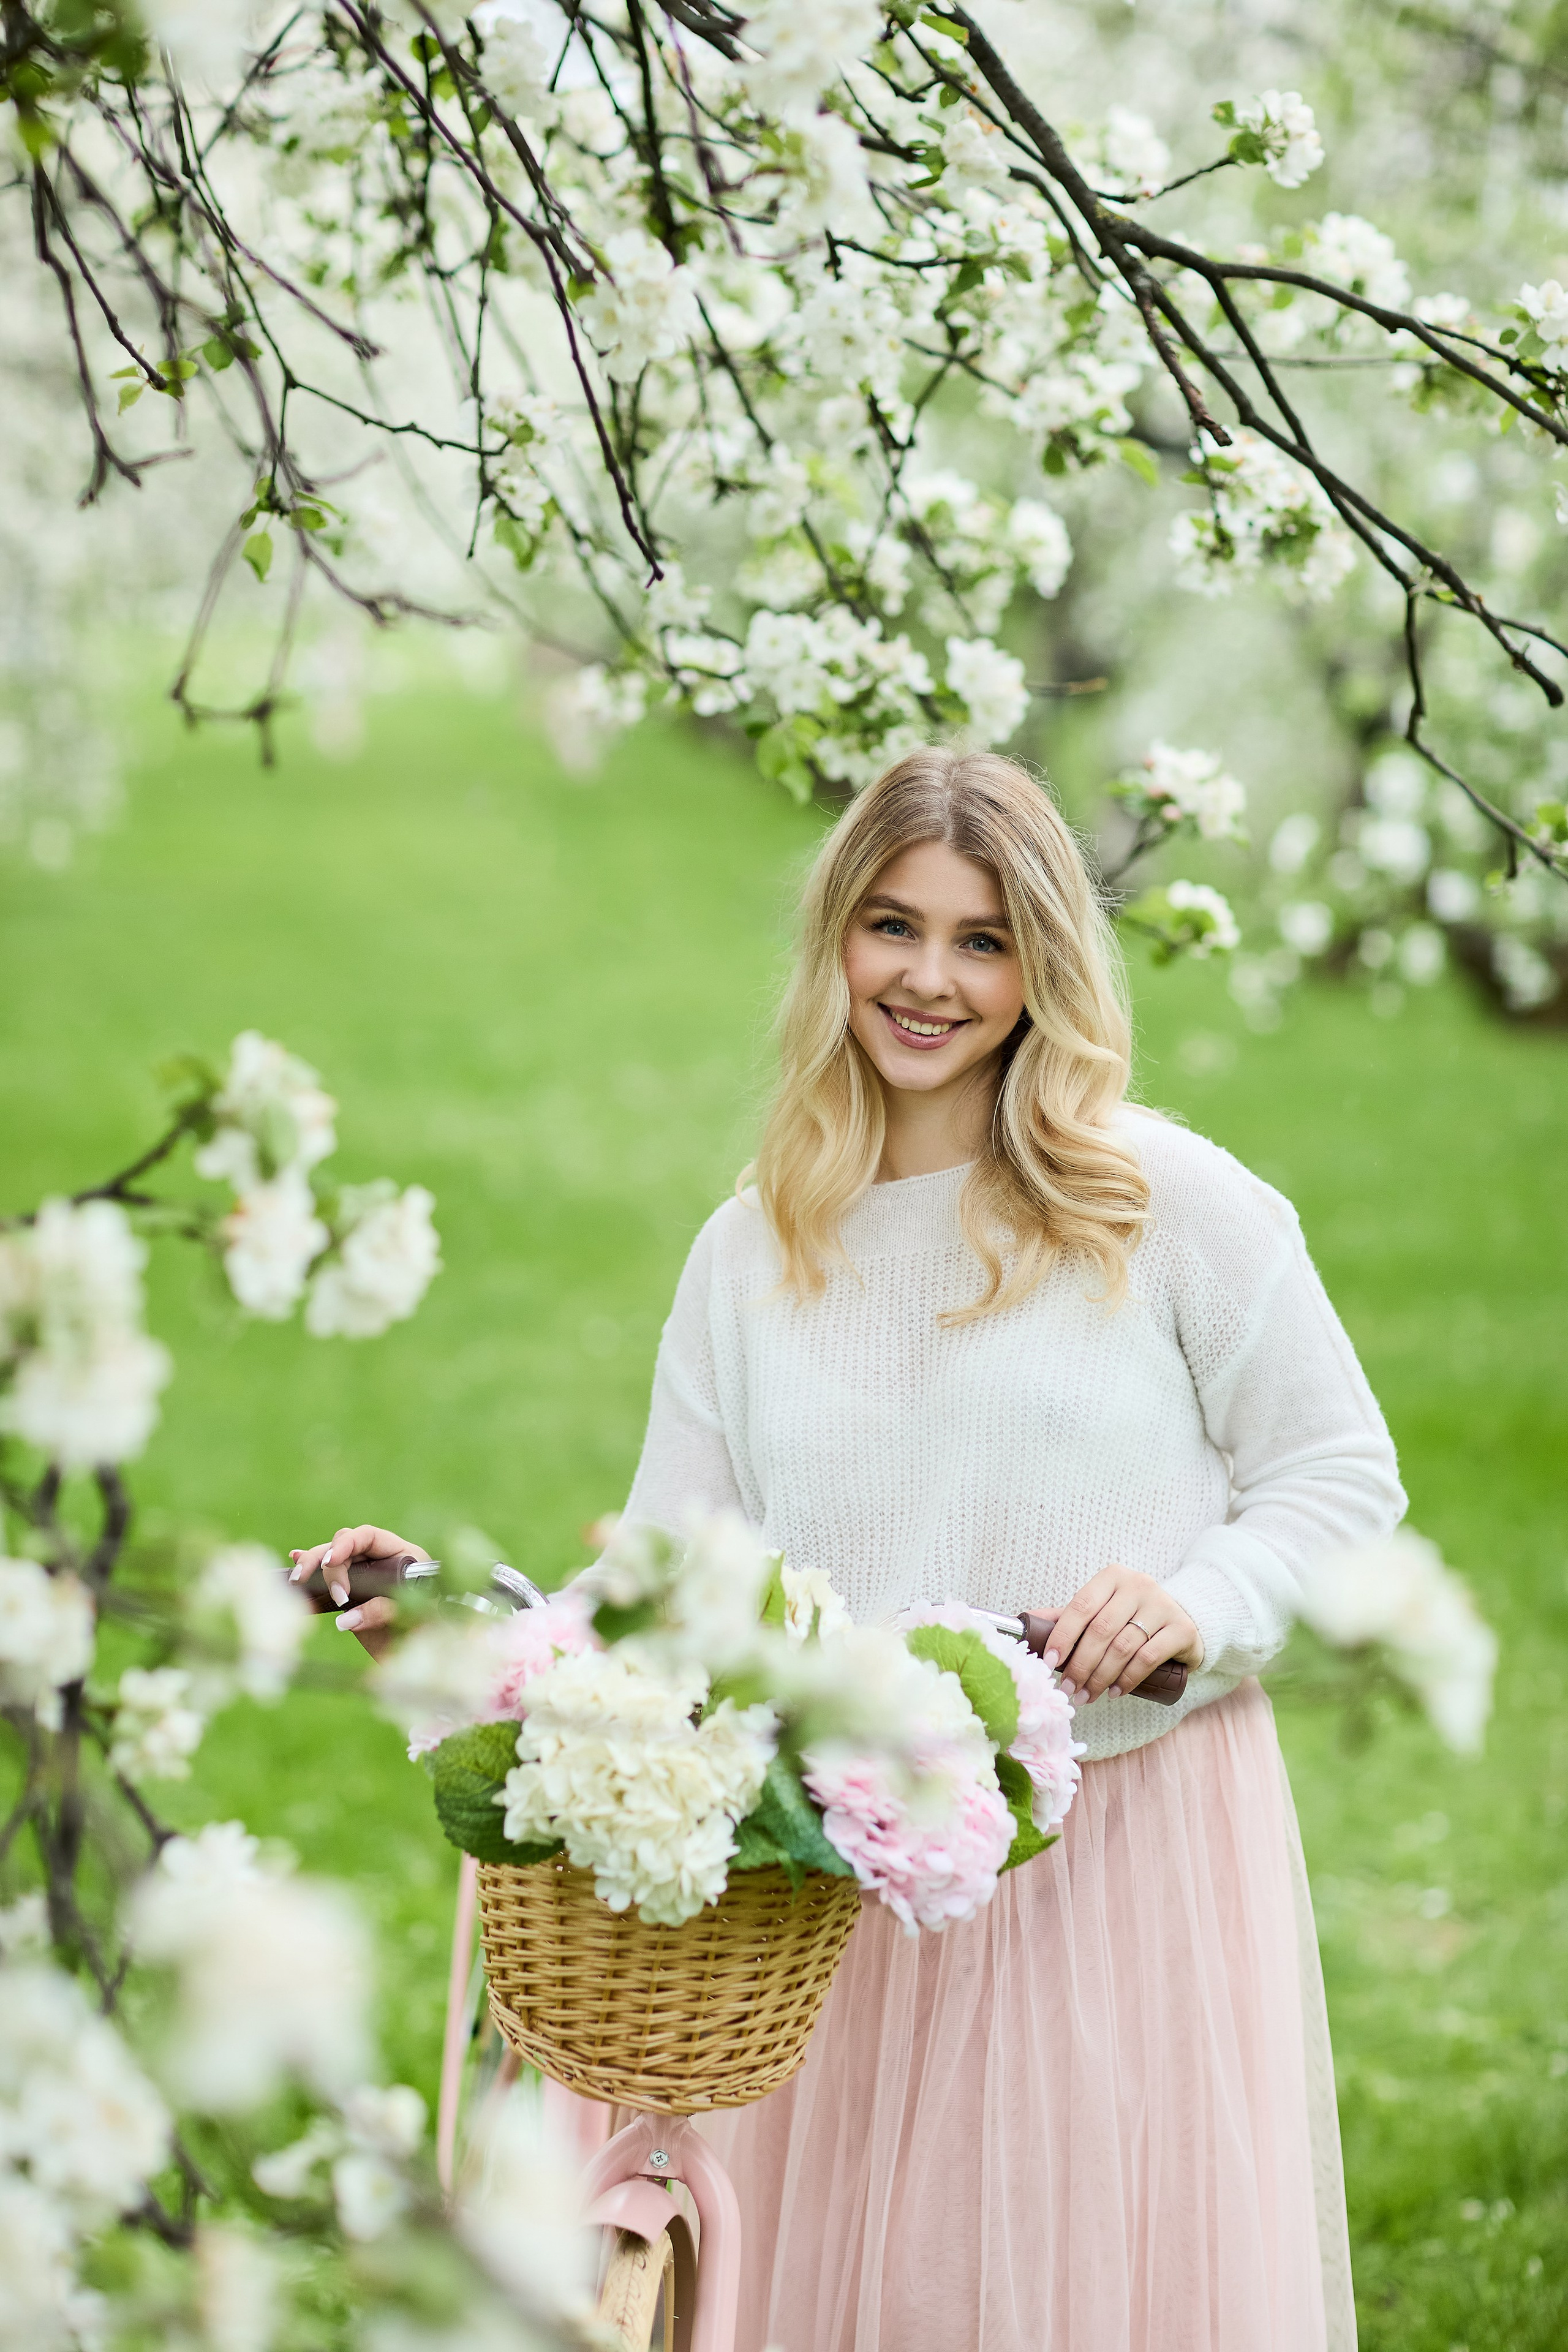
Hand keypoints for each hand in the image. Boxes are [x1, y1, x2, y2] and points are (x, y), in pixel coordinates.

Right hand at [288, 1523, 429, 1660]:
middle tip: (330, 1594)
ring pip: (330, 1559)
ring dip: (311, 1565)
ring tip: (297, 1580)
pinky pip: (326, 1577)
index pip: (369, 1536)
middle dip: (326, 1563)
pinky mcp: (349, 1595)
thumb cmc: (427, 1632)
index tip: (331, 1562)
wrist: (423, 1660)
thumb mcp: (412, 1618)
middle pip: (343, 1545)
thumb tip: (344, 1620)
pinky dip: (311, 1571)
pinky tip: (294, 1560)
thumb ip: (382, 1613)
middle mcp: (380, 1561)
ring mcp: (362, 1577)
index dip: (347, 1544)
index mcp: (403, 1554)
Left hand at [1030, 1566, 1201, 1706]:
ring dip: (1100, 1677)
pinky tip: (1114, 1691)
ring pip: (1123, 1647)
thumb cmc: (1131, 1616)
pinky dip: (1127, 1679)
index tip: (1049, 1662)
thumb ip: (1068, 1616)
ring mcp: (1162, 1605)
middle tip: (1069, 1688)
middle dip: (1080, 1665)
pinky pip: (1148, 1658)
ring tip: (1088, 1695)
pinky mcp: (1182, 1629)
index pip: (1080, 1606)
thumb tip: (1027, 1624)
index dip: (1062, 1636)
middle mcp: (1138, 1585)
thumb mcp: (1101, 1609)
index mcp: (1112, 1576)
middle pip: (1101, 1630)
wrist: (1181, 1620)